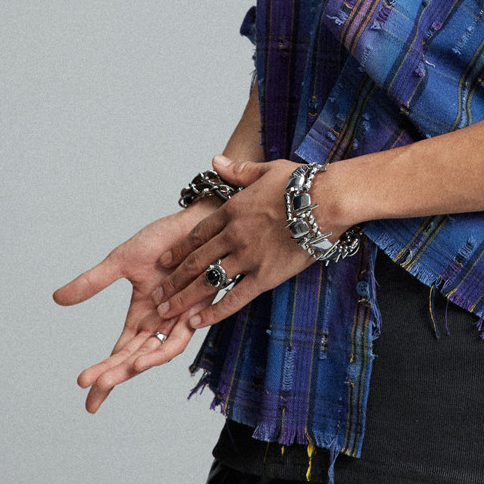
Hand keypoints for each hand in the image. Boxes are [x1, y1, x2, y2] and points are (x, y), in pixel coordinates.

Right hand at [53, 201, 219, 411]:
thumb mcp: (121, 261)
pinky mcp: (198, 310)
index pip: (121, 349)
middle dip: (112, 373)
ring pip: (156, 353)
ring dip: (133, 367)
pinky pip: (180, 338)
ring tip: (111, 378)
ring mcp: (180, 317)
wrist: (197, 220)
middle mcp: (161, 321)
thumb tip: (56, 299)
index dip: (103, 370)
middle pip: (134, 357)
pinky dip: (161, 351)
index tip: (81, 386)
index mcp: (143, 314)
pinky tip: (142, 358)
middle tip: (89, 386)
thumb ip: (93, 282)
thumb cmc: (165, 240)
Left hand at [151, 155, 338, 330]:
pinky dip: (214, 311)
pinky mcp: (265, 276)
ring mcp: (248, 257)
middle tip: (156, 295)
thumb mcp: (266, 170)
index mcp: (232, 210)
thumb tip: (215, 161)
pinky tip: (198, 322)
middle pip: (195, 261)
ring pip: (207, 281)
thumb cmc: (302, 183)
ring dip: (183, 298)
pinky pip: (234, 298)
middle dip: (172, 280)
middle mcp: (233, 235)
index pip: (196, 234)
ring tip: (166, 311)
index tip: (164, 262)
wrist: (326, 200)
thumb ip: (238, 171)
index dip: (178, 250)